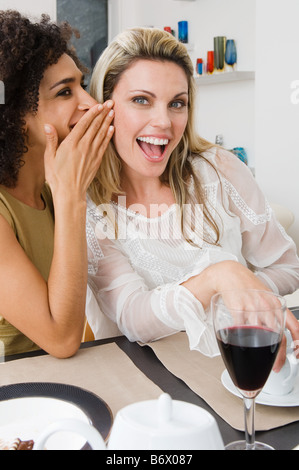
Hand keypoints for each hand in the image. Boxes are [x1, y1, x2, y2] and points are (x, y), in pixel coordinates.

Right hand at [43, 101, 113, 199]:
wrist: (69, 193)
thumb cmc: (57, 177)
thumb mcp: (49, 158)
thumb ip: (51, 140)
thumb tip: (48, 126)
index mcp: (71, 144)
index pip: (84, 124)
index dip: (92, 113)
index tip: (99, 105)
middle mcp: (83, 147)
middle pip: (95, 126)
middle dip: (103, 113)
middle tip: (110, 103)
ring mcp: (91, 154)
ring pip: (101, 134)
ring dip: (107, 122)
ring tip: (113, 112)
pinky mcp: (96, 161)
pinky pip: (103, 145)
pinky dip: (108, 136)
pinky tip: (111, 129)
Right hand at [182, 260, 297, 369]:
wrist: (229, 274)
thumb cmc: (247, 287)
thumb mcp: (266, 297)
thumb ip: (273, 313)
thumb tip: (280, 331)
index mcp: (276, 304)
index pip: (294, 327)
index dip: (297, 343)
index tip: (296, 354)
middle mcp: (267, 306)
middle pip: (277, 336)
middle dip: (277, 356)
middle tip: (276, 366)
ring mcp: (252, 308)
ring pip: (259, 336)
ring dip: (258, 351)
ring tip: (256, 358)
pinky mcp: (238, 309)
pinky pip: (241, 329)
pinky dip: (241, 339)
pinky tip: (242, 343)